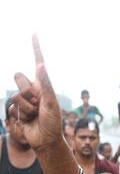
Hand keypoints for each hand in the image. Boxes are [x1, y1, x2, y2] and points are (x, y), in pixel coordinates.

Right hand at [9, 35, 61, 150]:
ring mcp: (24, 100)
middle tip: (37, 102)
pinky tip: (29, 121)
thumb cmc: (53, 122)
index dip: (35, 47)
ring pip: (16, 94)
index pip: (38, 62)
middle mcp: (33, 90)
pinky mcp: (17, 111)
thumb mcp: (51, 102)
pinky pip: (13, 107)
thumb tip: (40, 64)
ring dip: (27, 106)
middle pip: (18, 77)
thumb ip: (44, 84)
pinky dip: (22, 114)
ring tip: (35, 114)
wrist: (46, 140)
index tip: (34, 32)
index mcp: (43, 84)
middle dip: (26, 88)